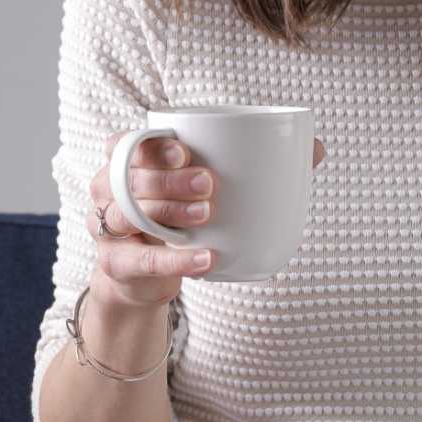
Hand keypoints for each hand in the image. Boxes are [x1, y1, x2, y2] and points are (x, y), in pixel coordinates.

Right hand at [90, 132, 325, 310]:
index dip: (151, 145)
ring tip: (207, 215)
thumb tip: (315, 148)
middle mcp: (108, 191)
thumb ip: (255, 165)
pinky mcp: (115, 263)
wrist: (145, 276)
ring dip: (169, 212)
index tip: (187, 151)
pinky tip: (206, 258)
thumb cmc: (180, 218)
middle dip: (168, 179)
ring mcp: (106, 228)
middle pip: (128, 179)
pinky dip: (175, 260)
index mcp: (127, 163)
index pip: (126, 144)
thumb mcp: (204, 189)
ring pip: (126, 215)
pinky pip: (141, 260)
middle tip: (210, 184)